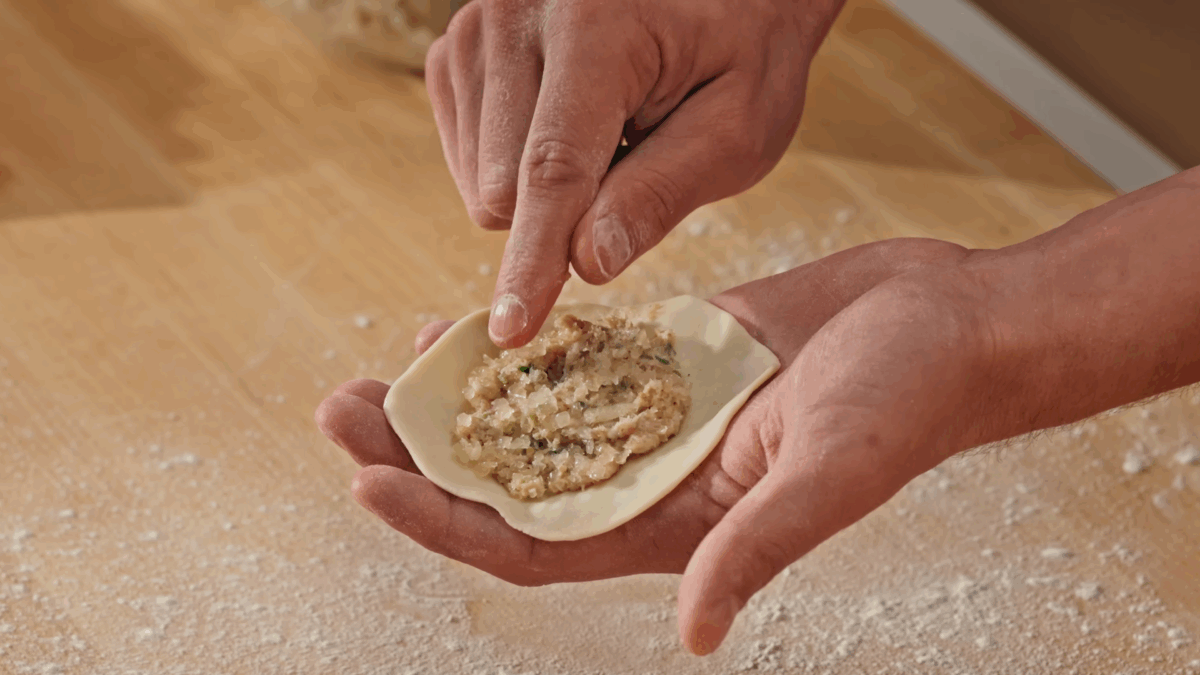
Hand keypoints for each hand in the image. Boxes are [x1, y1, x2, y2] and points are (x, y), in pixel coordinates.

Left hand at [315, 238, 1003, 653]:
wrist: (949, 325)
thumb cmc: (907, 404)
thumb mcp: (829, 475)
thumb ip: (755, 548)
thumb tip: (695, 632)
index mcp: (676, 524)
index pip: (533, 542)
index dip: (445, 521)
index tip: (369, 479)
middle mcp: (651, 475)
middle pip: (510, 481)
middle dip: (421, 453)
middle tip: (339, 409)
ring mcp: (656, 413)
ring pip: (531, 418)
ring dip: (456, 398)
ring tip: (381, 366)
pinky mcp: (670, 354)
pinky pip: (576, 358)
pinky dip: (518, 345)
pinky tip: (468, 325)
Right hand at [425, 0, 845, 346]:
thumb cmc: (742, 48)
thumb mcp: (738, 127)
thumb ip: (662, 193)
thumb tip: (586, 263)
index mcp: (596, 25)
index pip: (553, 168)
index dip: (533, 258)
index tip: (510, 329)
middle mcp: (518, 14)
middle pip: (506, 186)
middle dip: (567, 211)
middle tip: (633, 156)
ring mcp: (476, 28)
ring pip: (480, 181)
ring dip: (543, 186)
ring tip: (604, 128)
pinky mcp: (455, 50)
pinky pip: (465, 160)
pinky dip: (516, 165)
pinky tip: (565, 123)